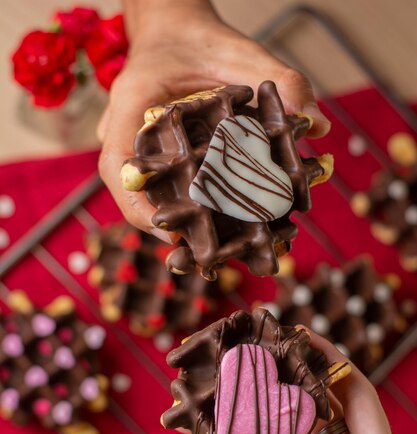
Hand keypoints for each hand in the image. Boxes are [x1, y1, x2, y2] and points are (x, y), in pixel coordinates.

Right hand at [97, 0, 330, 242]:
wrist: (176, 30)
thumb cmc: (202, 39)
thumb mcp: (242, 52)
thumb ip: (280, 79)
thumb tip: (317, 124)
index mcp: (131, 103)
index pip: (118, 167)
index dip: (139, 208)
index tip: (173, 233)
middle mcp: (124, 131)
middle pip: (130, 192)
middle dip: (162, 225)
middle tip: (198, 255)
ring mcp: (134, 147)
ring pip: (143, 195)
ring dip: (173, 222)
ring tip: (209, 250)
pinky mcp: (151, 156)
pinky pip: (159, 186)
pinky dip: (184, 207)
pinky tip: (216, 224)